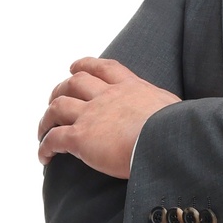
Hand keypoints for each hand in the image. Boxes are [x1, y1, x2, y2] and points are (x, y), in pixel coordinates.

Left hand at [37, 56, 178, 178]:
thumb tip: (174, 121)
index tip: (74, 67)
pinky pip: (54, 139)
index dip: (85, 65)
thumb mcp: (173, 110)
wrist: (167, 142)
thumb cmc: (179, 130)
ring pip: (57, 107)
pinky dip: (45, 146)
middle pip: (74, 83)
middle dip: (60, 90)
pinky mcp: (81, 137)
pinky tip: (44, 157)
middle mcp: (107, 96)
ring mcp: (91, 115)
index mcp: (131, 87)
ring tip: (43, 130)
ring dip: (47, 118)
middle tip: (55, 100)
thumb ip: (163, 111)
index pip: (103, 68)